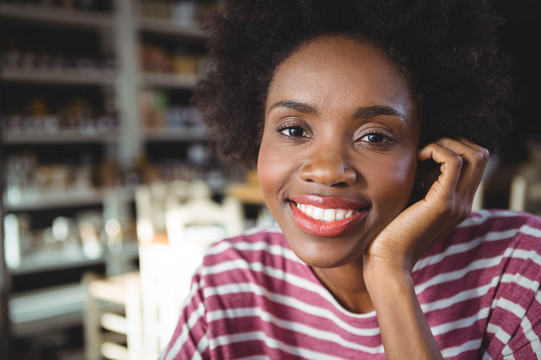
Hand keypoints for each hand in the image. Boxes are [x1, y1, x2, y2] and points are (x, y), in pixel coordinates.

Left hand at [364, 138, 489, 273]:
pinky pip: (454, 162)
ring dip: (446, 143)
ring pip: (475, 154)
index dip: (454, 147)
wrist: (386, 259)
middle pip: (482, 155)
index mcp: (458, 202)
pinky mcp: (443, 204)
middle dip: (454, 141)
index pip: (476, 162)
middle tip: (425, 149)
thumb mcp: (411, 198)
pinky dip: (436, 150)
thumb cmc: (390, 229)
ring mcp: (457, 203)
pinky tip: (417, 157)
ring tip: (421, 153)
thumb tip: (421, 152)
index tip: (425, 153)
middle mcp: (464, 202)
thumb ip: (422, 180)